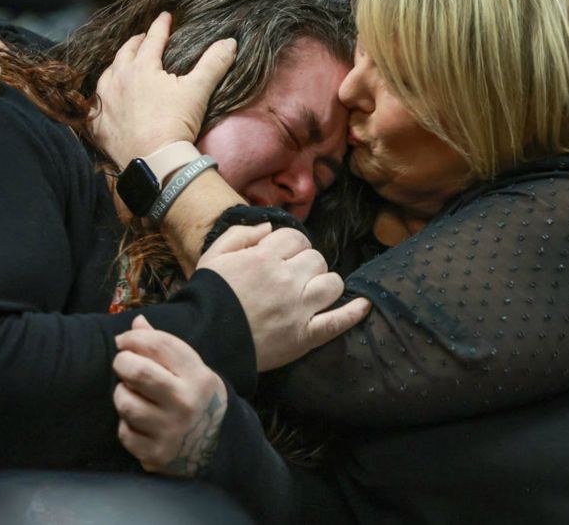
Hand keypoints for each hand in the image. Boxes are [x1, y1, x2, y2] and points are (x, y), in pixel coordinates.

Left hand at [90, 12, 235, 168]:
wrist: (155, 161)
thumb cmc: (176, 123)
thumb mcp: (198, 91)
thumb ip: (213, 63)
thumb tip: (230, 42)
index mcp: (142, 66)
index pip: (153, 38)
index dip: (161, 25)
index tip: (166, 16)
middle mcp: (118, 78)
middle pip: (126, 52)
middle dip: (136, 42)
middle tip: (144, 38)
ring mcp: (105, 101)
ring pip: (107, 74)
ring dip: (116, 66)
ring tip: (123, 65)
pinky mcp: (98, 123)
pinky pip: (94, 105)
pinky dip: (100, 98)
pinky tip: (104, 99)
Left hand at [113, 315, 226, 476]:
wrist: (216, 444)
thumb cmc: (194, 395)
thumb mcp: (189, 368)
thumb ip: (162, 345)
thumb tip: (136, 322)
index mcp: (197, 377)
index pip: (159, 344)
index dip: (134, 337)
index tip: (124, 340)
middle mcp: (186, 403)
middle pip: (138, 372)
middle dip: (122, 362)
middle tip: (122, 363)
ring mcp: (170, 431)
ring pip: (125, 402)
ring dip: (122, 394)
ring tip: (131, 393)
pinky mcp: (155, 454)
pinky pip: (124, 432)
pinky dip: (126, 424)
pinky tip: (138, 421)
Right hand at [197, 224, 371, 370]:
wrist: (205, 340)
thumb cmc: (207, 296)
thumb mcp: (213, 256)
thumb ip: (240, 234)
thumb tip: (268, 227)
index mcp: (265, 258)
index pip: (296, 238)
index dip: (290, 244)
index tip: (281, 255)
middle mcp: (287, 280)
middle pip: (316, 259)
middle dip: (306, 263)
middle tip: (291, 275)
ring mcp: (299, 309)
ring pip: (332, 283)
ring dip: (324, 283)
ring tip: (311, 290)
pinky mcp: (305, 337)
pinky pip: (338, 321)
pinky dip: (353, 313)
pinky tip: (363, 305)